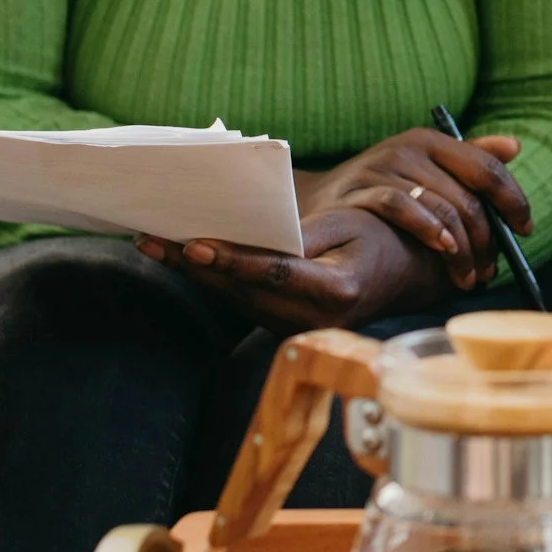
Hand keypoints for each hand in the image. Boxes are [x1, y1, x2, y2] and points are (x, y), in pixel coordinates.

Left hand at [136, 209, 449, 332]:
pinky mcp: (284, 326)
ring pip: (234, 299)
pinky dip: (211, 279)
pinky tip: (179, 257)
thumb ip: (303, 235)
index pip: (275, 274)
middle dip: (193, 265)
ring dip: (192, 273)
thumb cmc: (375, 238)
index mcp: (338, 292)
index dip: (232, 260)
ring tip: (152, 243)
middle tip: (150, 238)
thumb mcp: (348, 223)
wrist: (401, 274)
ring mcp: (298, 328)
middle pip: (242, 291)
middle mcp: (315, 319)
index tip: (193, 244)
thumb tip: (255, 236)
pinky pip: (241, 301)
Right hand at [297, 128, 531, 288]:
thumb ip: (468, 159)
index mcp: (431, 141)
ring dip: (462, 247)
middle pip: (468, 196)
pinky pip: (402, 208)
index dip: (512, 199)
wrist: (316, 202)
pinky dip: (427, 230)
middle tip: (489, 270)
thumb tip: (514, 145)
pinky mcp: (360, 190)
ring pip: (442, 206)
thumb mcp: (424, 168)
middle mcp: (409, 149)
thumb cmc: (381, 188)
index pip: (486, 167)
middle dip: (486, 239)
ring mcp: (383, 168)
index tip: (525, 229)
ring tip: (467, 275)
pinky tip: (442, 251)